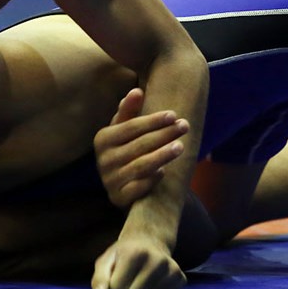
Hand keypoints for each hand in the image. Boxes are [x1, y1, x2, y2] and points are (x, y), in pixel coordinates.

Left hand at [90, 234, 185, 288]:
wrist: (149, 242)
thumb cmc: (123, 254)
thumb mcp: (106, 261)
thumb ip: (99, 279)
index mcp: (134, 253)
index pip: (117, 288)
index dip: (113, 288)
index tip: (116, 278)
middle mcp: (157, 260)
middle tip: (127, 283)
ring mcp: (172, 269)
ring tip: (139, 281)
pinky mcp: (181, 279)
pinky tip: (152, 284)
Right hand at [94, 88, 189, 207]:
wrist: (121, 185)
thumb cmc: (126, 150)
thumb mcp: (124, 130)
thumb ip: (129, 111)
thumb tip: (137, 91)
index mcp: (103, 139)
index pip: (131, 126)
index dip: (153, 120)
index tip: (174, 114)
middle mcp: (103, 160)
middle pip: (139, 145)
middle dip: (164, 134)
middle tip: (184, 126)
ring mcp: (110, 180)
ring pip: (141, 166)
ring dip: (162, 155)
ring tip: (181, 146)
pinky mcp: (118, 197)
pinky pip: (138, 188)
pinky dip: (152, 179)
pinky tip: (165, 171)